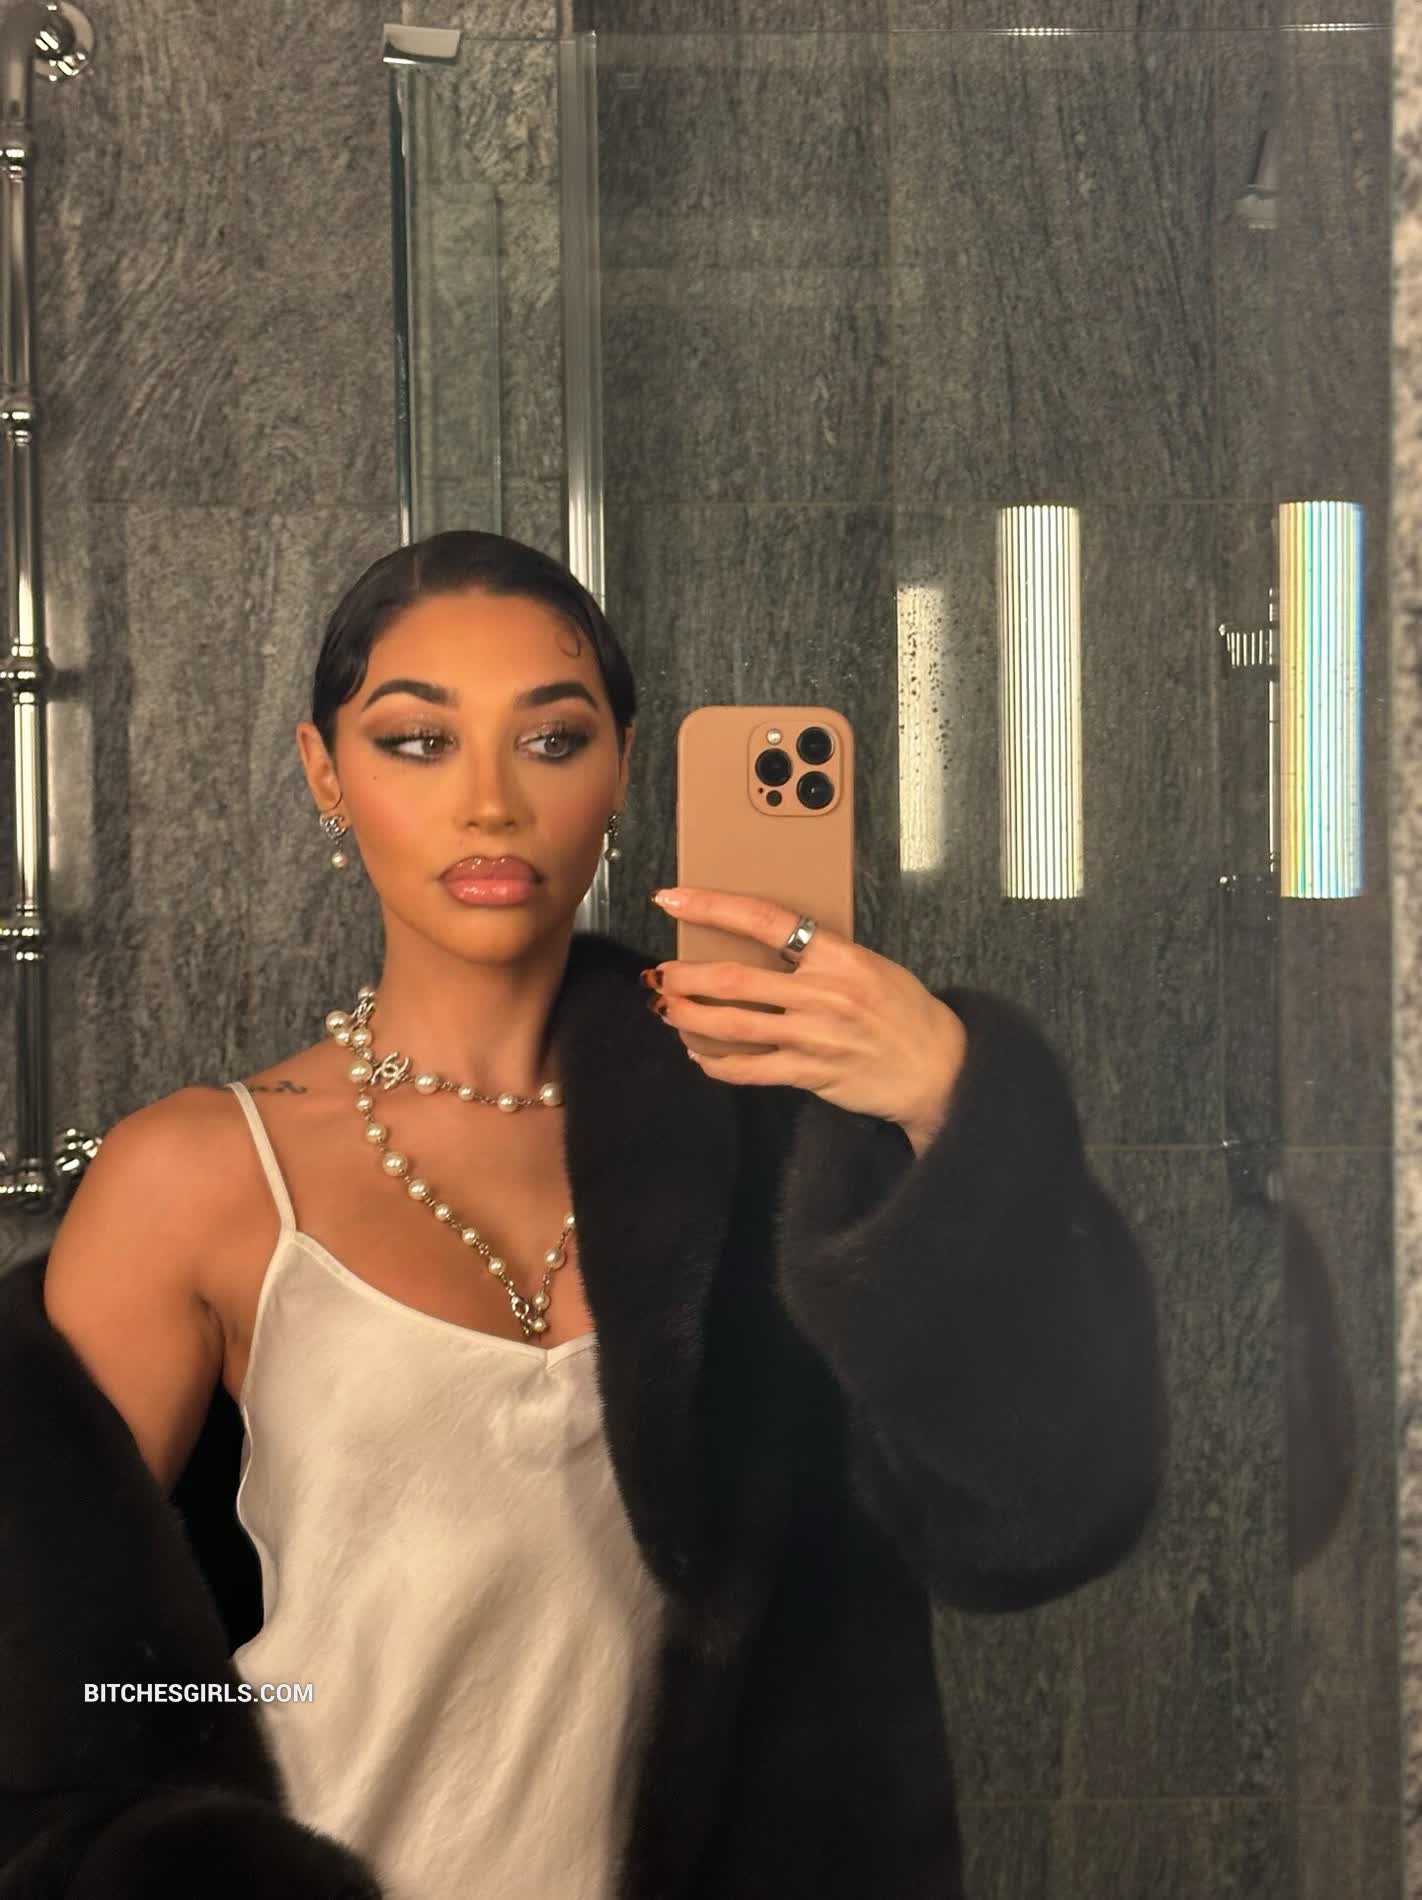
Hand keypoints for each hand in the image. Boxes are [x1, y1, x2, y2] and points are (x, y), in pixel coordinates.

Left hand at [646, 887, 966, 1151]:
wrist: (937, 1066)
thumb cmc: (903, 1011)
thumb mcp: (869, 965)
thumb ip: (819, 954)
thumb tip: (760, 943)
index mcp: (838, 955)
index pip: (763, 919)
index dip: (711, 906)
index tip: (673, 898)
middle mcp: (823, 993)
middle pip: (734, 978)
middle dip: (685, 976)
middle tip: (658, 973)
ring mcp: (814, 1035)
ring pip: (732, 1024)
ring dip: (689, 1017)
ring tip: (666, 1009)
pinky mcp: (810, 1072)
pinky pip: (749, 1069)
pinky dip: (716, 1063)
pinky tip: (699, 1054)